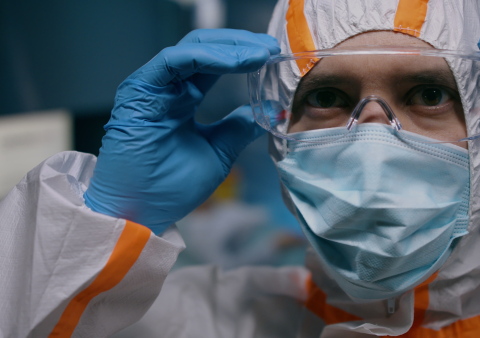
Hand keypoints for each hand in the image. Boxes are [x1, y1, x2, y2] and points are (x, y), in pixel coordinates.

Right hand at [84, 29, 280, 233]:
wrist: (138, 213)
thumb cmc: (169, 187)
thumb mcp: (217, 153)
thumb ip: (239, 128)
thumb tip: (271, 111)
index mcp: (184, 98)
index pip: (216, 64)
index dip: (245, 56)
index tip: (274, 57)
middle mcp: (169, 87)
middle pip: (207, 50)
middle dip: (241, 45)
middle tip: (271, 48)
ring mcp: (152, 86)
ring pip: (192, 49)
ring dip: (229, 48)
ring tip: (259, 53)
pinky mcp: (139, 90)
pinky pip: (173, 61)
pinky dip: (206, 57)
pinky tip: (234, 61)